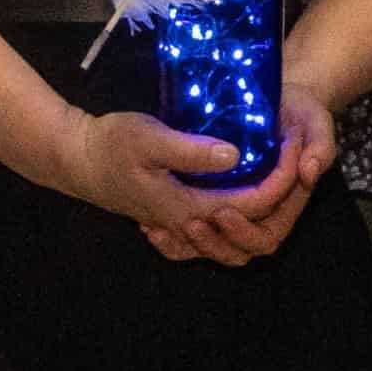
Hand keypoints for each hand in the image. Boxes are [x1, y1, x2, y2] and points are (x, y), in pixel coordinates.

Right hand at [38, 106, 296, 265]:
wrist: (76, 161)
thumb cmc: (110, 146)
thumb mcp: (150, 139)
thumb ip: (192, 151)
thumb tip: (236, 156)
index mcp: (191, 207)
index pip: (255, 203)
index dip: (283, 176)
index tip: (292, 141)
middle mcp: (191, 222)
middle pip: (254, 225)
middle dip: (284, 196)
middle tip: (296, 156)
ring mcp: (181, 222)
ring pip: (237, 231)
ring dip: (263, 206)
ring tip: (278, 168)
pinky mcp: (174, 214)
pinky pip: (217, 227)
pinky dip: (238, 212)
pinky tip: (242, 183)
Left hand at [151, 88, 337, 266]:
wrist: (281, 99)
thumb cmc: (299, 111)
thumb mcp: (314, 119)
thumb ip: (321, 146)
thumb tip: (308, 173)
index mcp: (287, 202)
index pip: (270, 232)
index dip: (247, 229)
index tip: (223, 210)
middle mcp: (262, 213)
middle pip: (242, 249)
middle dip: (217, 243)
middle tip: (192, 224)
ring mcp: (240, 210)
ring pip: (218, 247)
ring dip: (193, 245)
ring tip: (161, 230)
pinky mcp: (217, 203)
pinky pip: (199, 234)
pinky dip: (176, 241)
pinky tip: (151, 229)